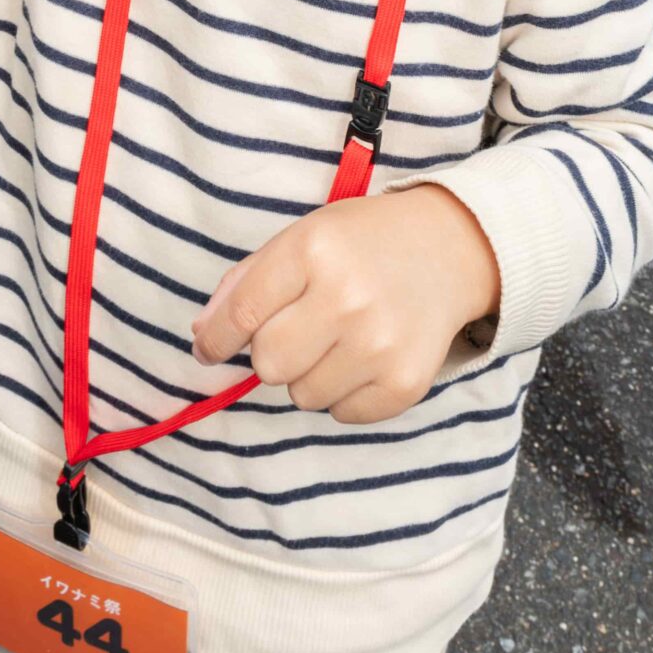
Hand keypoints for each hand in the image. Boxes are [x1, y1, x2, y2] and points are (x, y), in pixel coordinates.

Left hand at [191, 188, 498, 425]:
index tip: (209, 349)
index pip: (242, 314)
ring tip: (337, 340)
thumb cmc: (361, 243)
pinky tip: (363, 358)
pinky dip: (343, 394)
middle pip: (268, 363)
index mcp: (313, 251)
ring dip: (307, 375)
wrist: (449, 249)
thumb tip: (203, 339)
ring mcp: (380, 344)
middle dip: (270, 353)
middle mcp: (347, 297)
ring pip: (302, 395)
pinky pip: (342, 415)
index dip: (216, 340)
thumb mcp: (302, 237)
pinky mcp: (406, 382)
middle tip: (297, 331)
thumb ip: (246, 283)